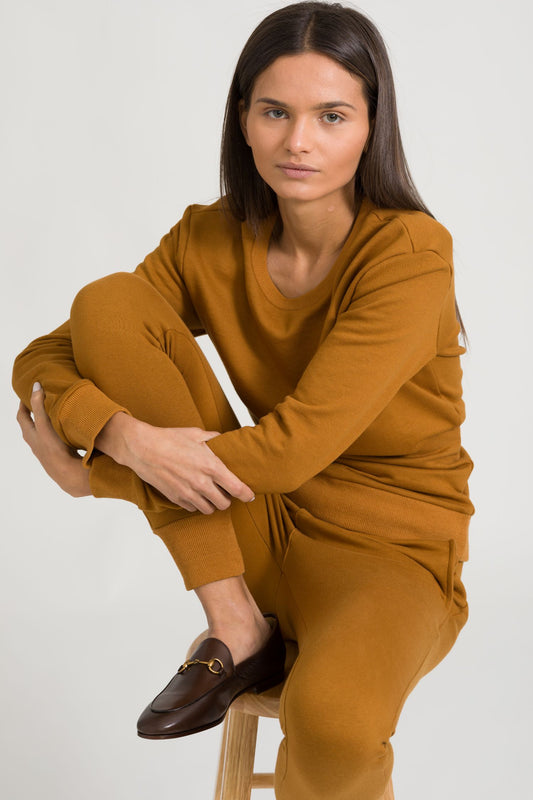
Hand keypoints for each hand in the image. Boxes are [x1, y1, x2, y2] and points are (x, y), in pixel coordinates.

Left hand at [16, 383, 90, 496]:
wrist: (68, 474)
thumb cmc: (54, 449)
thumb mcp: (43, 424)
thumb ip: (39, 405)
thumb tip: (36, 386)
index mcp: (31, 435)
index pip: (22, 416)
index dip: (24, 404)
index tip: (29, 392)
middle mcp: (36, 444)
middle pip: (31, 426)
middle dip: (34, 413)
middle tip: (40, 400)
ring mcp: (47, 451)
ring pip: (43, 434)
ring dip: (46, 423)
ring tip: (54, 413)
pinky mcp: (59, 455)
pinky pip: (54, 440)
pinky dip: (57, 432)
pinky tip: (67, 430)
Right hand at [95, 413, 254, 513]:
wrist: (142, 448)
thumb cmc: (169, 438)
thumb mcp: (196, 434)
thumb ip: (214, 439)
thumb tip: (223, 439)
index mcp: (211, 466)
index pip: (237, 488)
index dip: (246, 494)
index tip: (249, 495)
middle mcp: (202, 483)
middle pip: (225, 504)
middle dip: (227, 498)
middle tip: (223, 490)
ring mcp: (188, 493)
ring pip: (209, 510)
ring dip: (211, 503)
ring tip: (208, 492)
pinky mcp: (176, 498)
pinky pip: (192, 508)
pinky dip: (195, 503)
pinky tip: (192, 492)